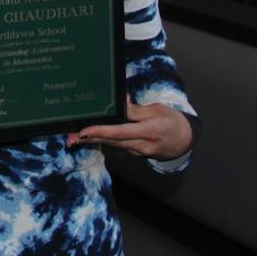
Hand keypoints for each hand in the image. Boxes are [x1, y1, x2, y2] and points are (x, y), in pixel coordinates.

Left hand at [68, 97, 192, 159]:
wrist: (185, 141)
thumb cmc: (173, 122)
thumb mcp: (158, 110)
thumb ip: (137, 110)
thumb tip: (121, 103)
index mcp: (149, 131)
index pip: (121, 132)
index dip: (101, 132)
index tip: (85, 131)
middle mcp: (142, 144)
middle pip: (112, 142)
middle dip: (90, 139)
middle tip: (71, 138)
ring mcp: (139, 151)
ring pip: (113, 145)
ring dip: (94, 142)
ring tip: (74, 139)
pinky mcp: (136, 152)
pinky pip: (118, 146)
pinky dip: (104, 142)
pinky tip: (90, 138)